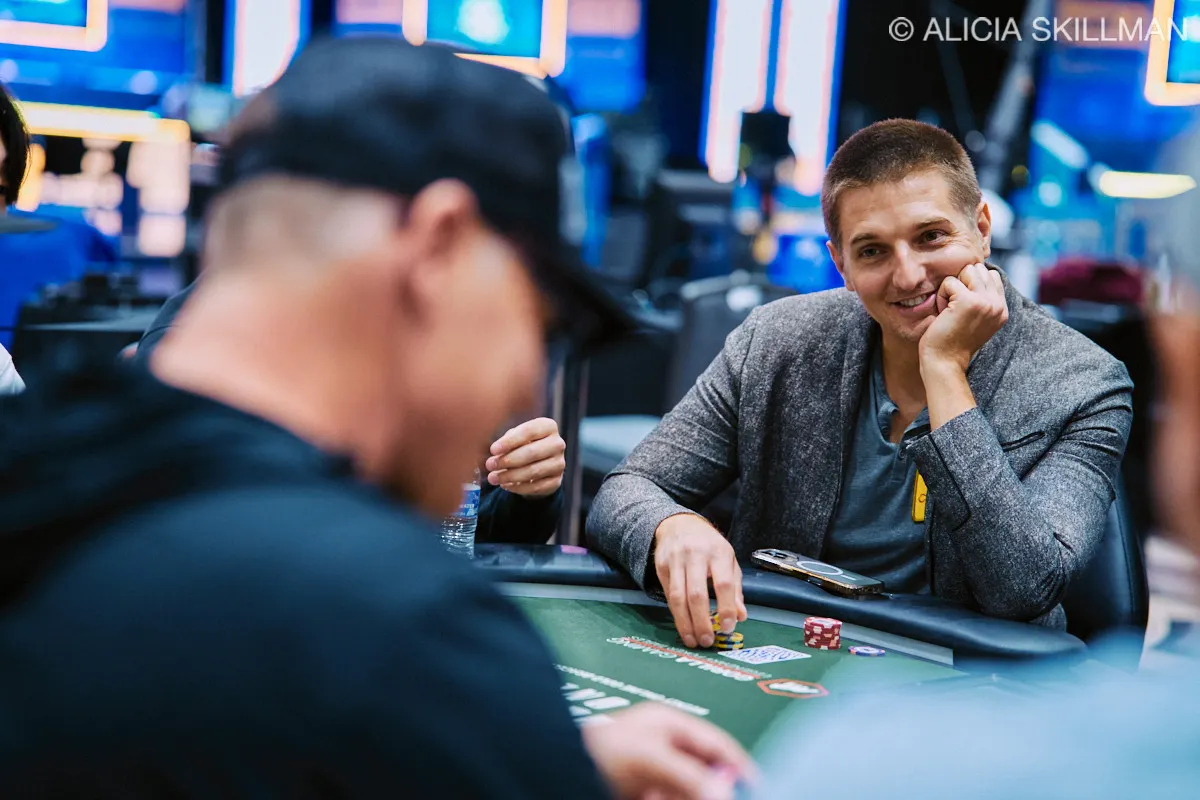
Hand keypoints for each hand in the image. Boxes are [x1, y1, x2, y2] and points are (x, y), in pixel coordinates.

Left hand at [485, 418, 565, 497]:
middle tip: (490, 465)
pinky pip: (536, 487)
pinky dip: (518, 488)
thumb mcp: (515, 437)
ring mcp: (559, 464)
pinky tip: (505, 485)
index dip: (510, 441)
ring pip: (533, 471)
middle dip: (508, 460)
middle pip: (532, 452)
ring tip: (493, 478)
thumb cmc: (523, 444)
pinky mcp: (556, 481)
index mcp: (549, 426)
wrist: (539, 463)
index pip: (529, 431)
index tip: (493, 450)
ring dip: (510, 476)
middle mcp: (558, 444)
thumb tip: (496, 454)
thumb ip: (507, 441)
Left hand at [581, 703, 755, 799]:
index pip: (716, 743)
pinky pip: (669, 796)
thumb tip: (725, 790)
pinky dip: (666, 798)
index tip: (754, 786)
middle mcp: (663, 745)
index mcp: (669, 724)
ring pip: (686, 790)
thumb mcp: (649, 758)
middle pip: (704, 773)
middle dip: (705, 788)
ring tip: (654, 796)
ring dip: (681, 796)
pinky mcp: (641, 789)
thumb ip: (689, 773)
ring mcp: (651, 770)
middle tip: (700, 797)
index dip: (737, 764)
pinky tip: (647, 799)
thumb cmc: (595, 749)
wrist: (557, 766)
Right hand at [653, 515, 745, 648]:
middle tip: (707, 641)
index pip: (724, 584)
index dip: (726, 608)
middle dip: (701, 622)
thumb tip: (740, 617)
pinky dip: (676, 614)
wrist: (679, 524)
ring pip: (678, 597)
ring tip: (693, 640)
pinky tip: (683, 626)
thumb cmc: (709, 546)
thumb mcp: (729, 561)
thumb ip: (735, 589)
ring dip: (685, 623)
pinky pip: (668, 595)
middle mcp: (695, 555)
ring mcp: (675, 561)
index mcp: (718, 553)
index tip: (728, 627)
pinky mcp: (661, 567)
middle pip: (697, 594)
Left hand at [918, 263, 1008, 374]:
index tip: (962, 308)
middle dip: (961, 283)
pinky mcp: (970, 301)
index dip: (970, 284)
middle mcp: (998, 305)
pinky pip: (950, 281)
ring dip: (952, 288)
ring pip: (967, 270)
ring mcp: (986, 302)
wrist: (944, 363)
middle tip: (954, 309)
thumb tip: (973, 270)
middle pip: (978, 269)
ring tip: (950, 309)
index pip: (990, 275)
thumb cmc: (951, 341)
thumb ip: (981, 298)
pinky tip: (944, 314)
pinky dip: (941, 296)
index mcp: (1002, 309)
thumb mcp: (974, 318)